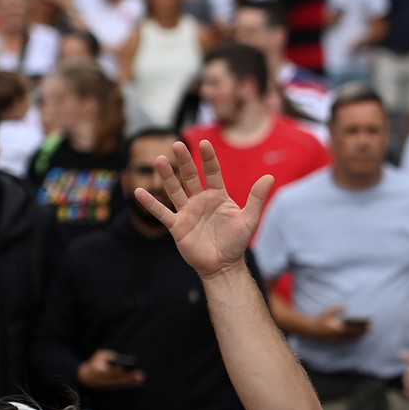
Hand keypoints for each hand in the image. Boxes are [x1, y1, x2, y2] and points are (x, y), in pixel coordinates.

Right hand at [77, 349, 145, 389]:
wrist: (85, 377)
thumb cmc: (95, 362)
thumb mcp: (100, 355)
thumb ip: (110, 356)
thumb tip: (121, 360)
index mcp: (96, 371)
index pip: (107, 371)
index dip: (115, 370)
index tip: (123, 367)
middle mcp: (101, 380)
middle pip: (116, 379)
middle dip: (127, 376)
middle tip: (139, 374)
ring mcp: (106, 385)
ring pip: (119, 383)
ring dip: (131, 381)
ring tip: (141, 377)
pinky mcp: (110, 387)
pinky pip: (121, 385)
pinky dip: (130, 384)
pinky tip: (139, 381)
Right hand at [137, 140, 272, 278]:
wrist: (223, 265)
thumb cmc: (237, 242)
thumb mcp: (249, 219)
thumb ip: (257, 198)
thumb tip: (269, 177)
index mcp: (218, 196)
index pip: (212, 172)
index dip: (208, 158)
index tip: (205, 143)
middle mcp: (200, 200)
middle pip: (190, 177)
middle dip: (184, 161)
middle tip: (177, 145)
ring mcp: (187, 212)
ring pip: (174, 190)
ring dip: (166, 176)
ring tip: (159, 160)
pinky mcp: (177, 226)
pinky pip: (162, 213)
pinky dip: (150, 203)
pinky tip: (138, 191)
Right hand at [305, 308, 368, 341]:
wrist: (311, 330)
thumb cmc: (320, 319)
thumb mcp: (328, 312)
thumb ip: (337, 309)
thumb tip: (346, 306)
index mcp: (338, 329)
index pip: (353, 330)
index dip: (362, 329)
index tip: (369, 326)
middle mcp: (339, 336)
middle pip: (354, 336)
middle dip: (363, 332)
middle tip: (372, 328)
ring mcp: (337, 339)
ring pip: (352, 339)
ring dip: (360, 336)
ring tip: (367, 331)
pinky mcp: (336, 341)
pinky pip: (348, 341)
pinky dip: (354, 338)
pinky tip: (359, 336)